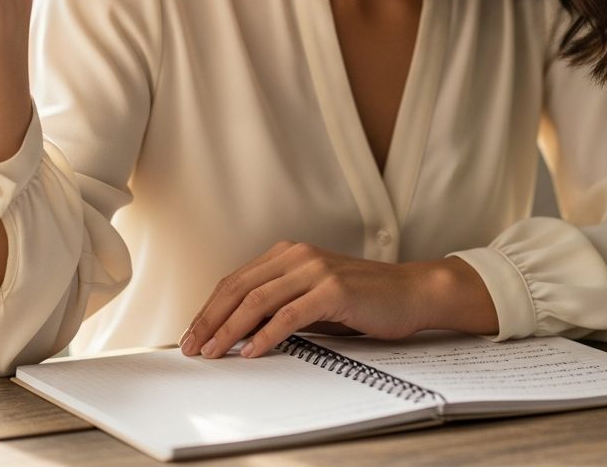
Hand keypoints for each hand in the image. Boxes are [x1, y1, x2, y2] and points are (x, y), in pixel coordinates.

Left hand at [178, 242, 497, 358]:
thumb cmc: (365, 300)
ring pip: (258, 300)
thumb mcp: (315, 298)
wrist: (412, 293)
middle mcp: (299, 256)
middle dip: (210, 320)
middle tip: (193, 347)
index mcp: (290, 254)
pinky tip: (252, 351)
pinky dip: (266, 335)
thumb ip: (282, 306)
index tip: (193, 334)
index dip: (210, 308)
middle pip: (240, 288)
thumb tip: (240, 332)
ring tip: (214, 352)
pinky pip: (290, 314)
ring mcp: (316, 270)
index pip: (237, 280)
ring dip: (229, 329)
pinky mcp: (333, 290)